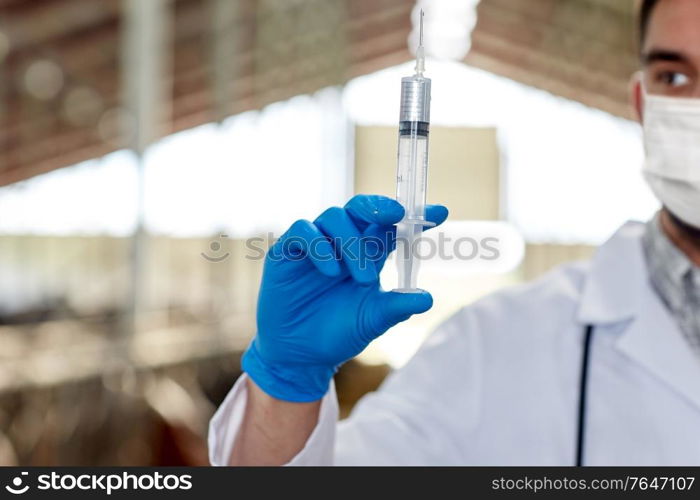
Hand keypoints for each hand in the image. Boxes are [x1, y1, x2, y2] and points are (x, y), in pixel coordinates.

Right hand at [242, 194, 448, 401]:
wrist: (300, 356)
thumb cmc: (338, 334)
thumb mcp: (372, 320)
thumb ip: (396, 306)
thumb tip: (427, 298)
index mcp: (368, 253)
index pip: (392, 226)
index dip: (416, 216)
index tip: (441, 213)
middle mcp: (342, 243)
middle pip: (360, 208)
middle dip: (379, 208)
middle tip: (395, 217)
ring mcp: (315, 245)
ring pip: (334, 217)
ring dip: (351, 241)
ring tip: (363, 277)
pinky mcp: (287, 253)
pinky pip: (303, 232)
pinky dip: (319, 246)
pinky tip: (332, 271)